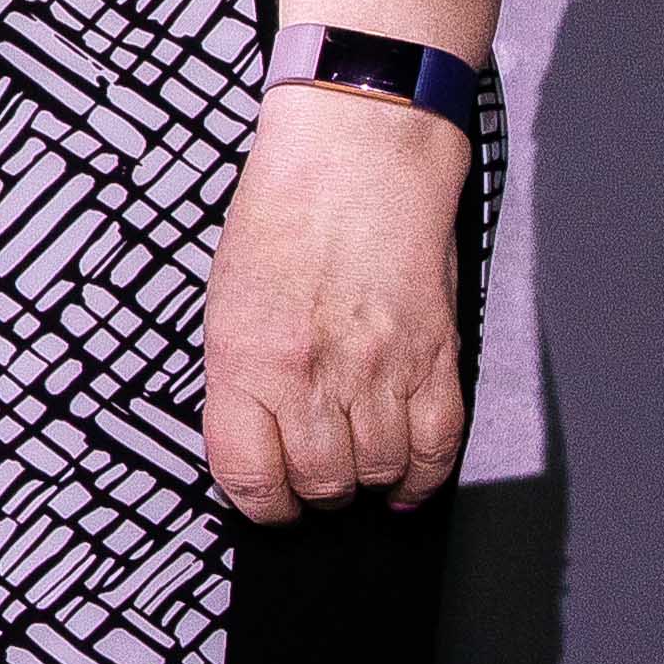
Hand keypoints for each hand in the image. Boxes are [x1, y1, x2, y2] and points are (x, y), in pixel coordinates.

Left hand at [202, 80, 479, 518]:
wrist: (357, 157)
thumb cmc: (282, 218)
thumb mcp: (224, 302)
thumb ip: (239, 379)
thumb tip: (254, 444)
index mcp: (247, 359)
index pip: (247, 474)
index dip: (258, 506)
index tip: (266, 506)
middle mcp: (313, 374)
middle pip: (320, 484)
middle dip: (314, 496)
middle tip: (312, 485)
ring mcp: (381, 369)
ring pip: (380, 472)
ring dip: (366, 484)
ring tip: (355, 471)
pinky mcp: (436, 358)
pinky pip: (438, 446)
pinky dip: (423, 477)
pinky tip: (406, 482)